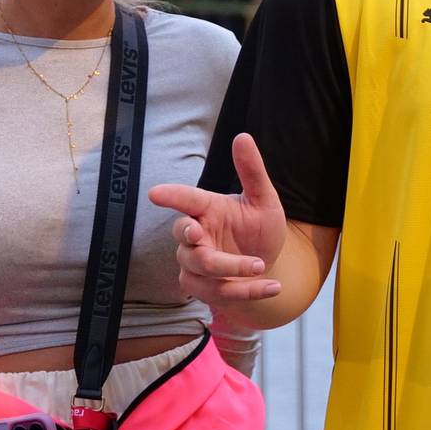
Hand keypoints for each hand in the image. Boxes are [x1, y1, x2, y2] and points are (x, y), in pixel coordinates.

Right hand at [148, 133, 287, 312]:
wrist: (269, 264)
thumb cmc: (259, 228)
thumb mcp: (264, 200)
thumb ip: (252, 172)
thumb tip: (243, 136)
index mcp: (207, 209)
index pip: (185, 200)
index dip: (171, 196)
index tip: (155, 193)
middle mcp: (197, 236)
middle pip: (185, 238)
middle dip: (189, 236)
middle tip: (198, 232)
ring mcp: (196, 264)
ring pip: (202, 268)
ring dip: (231, 268)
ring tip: (261, 264)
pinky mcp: (204, 288)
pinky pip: (219, 293)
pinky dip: (249, 292)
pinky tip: (275, 286)